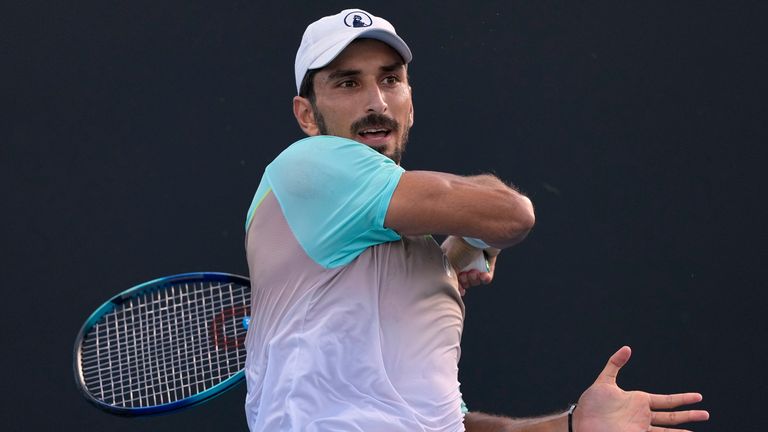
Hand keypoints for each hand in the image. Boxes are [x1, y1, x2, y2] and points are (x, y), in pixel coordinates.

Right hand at [441, 236, 498, 294]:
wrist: (480, 235)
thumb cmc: (461, 246)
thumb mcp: (450, 263)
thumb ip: (450, 277)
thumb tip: (455, 289)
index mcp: (450, 257)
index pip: (452, 275)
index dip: (457, 284)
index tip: (459, 288)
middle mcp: (462, 258)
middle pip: (465, 279)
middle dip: (467, 281)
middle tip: (467, 275)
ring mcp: (476, 258)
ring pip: (476, 278)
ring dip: (476, 279)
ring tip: (476, 273)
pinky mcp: (488, 258)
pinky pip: (487, 274)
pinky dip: (486, 278)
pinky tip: (485, 276)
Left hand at [575, 346, 708, 431]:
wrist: (580, 422)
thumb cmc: (590, 404)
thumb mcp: (604, 381)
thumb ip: (615, 364)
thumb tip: (627, 348)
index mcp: (638, 401)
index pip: (666, 400)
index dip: (682, 399)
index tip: (698, 397)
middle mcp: (642, 416)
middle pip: (671, 416)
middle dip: (689, 415)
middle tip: (706, 414)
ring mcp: (639, 428)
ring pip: (667, 431)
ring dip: (682, 431)